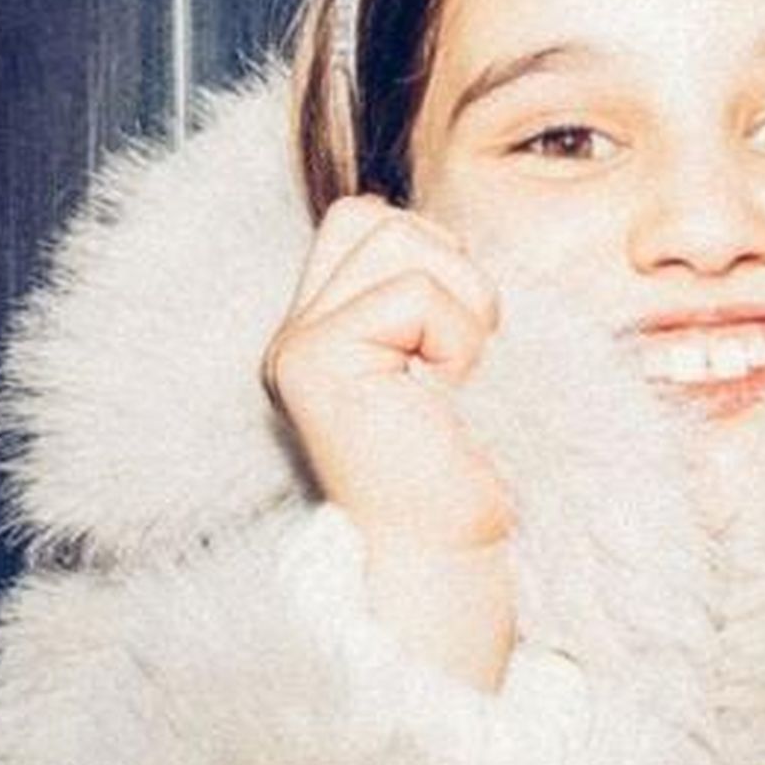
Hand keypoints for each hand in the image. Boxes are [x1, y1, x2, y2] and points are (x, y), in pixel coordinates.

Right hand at [264, 196, 515, 687]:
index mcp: (322, 328)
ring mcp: (295, 345)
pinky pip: (411, 292)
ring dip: (457, 302)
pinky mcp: (314, 359)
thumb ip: (431, 291)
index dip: (432, 257)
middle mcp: (294, 333)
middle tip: (457, 355)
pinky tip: (446, 392)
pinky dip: (455, 336)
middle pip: (373, 217)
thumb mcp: (450, 354)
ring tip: (453, 373)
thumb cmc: (470, 458)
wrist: (456, 547)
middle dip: (444, 268)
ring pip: (394, 238)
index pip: (366, 220)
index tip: (454, 343)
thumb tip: (456, 237)